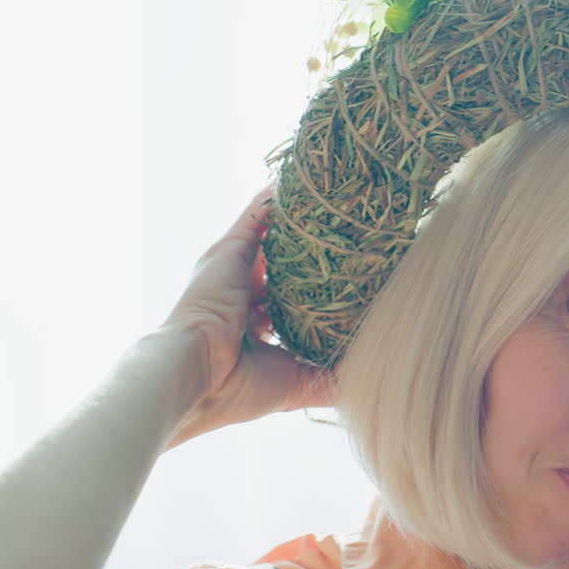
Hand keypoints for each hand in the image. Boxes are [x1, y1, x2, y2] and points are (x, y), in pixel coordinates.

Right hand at [161, 183, 333, 448]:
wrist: (195, 377)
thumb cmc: (240, 388)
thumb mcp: (299, 384)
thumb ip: (333, 376)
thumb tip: (373, 371)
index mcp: (256, 328)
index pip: (292, 301)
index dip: (319, 290)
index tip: (355, 280)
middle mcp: (245, 295)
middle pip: (285, 263)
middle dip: (313, 252)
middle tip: (354, 234)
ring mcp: (235, 270)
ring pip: (273, 235)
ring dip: (300, 218)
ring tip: (335, 198)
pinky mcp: (228, 250)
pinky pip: (256, 213)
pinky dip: (276, 197)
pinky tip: (301, 180)